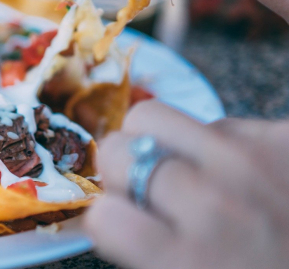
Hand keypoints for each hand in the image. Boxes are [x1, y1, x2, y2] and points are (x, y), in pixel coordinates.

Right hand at [84, 101, 288, 268]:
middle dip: (124, 170)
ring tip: (196, 174)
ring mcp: (253, 160)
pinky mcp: (287, 135)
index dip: (109, 220)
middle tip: (152, 191)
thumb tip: (112, 217)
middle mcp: (215, 204)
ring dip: (164, 145)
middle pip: (117, 149)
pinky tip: (254, 177)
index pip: (102, 215)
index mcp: (188, 261)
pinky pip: (223, 123)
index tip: (128, 226)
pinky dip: (225, 146)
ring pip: (156, 117)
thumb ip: (151, 254)